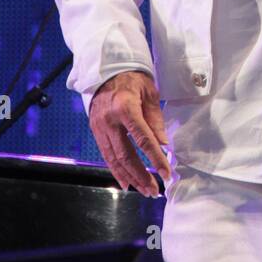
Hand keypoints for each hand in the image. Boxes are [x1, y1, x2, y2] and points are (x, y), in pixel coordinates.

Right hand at [88, 70, 170, 195]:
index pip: (143, 140)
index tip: (166, 173)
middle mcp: (110, 121)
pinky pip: (106, 155)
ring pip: (114, 159)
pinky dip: (116, 170)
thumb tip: (163, 144)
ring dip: (130, 177)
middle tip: (154, 190)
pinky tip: (126, 182)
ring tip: (143, 190)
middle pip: (126, 155)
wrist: (106, 70)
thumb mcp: (149, 93)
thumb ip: (155, 119)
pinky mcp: (95, 131)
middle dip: (141, 175)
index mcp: (125, 108)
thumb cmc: (132, 79)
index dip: (155, 159)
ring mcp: (100, 127)